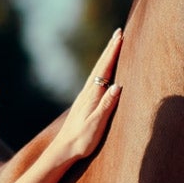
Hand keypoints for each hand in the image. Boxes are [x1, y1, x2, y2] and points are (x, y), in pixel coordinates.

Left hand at [45, 31, 121, 169]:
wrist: (63, 150)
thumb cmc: (81, 140)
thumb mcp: (96, 124)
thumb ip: (106, 105)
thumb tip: (118, 85)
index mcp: (92, 95)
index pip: (105, 69)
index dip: (113, 52)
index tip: (121, 36)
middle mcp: (87, 93)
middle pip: (101, 65)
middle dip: (110, 49)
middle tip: (119, 32)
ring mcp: (85, 97)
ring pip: (98, 71)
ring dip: (107, 57)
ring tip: (114, 45)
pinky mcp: (85, 103)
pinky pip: (96, 80)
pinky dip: (103, 70)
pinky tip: (104, 71)